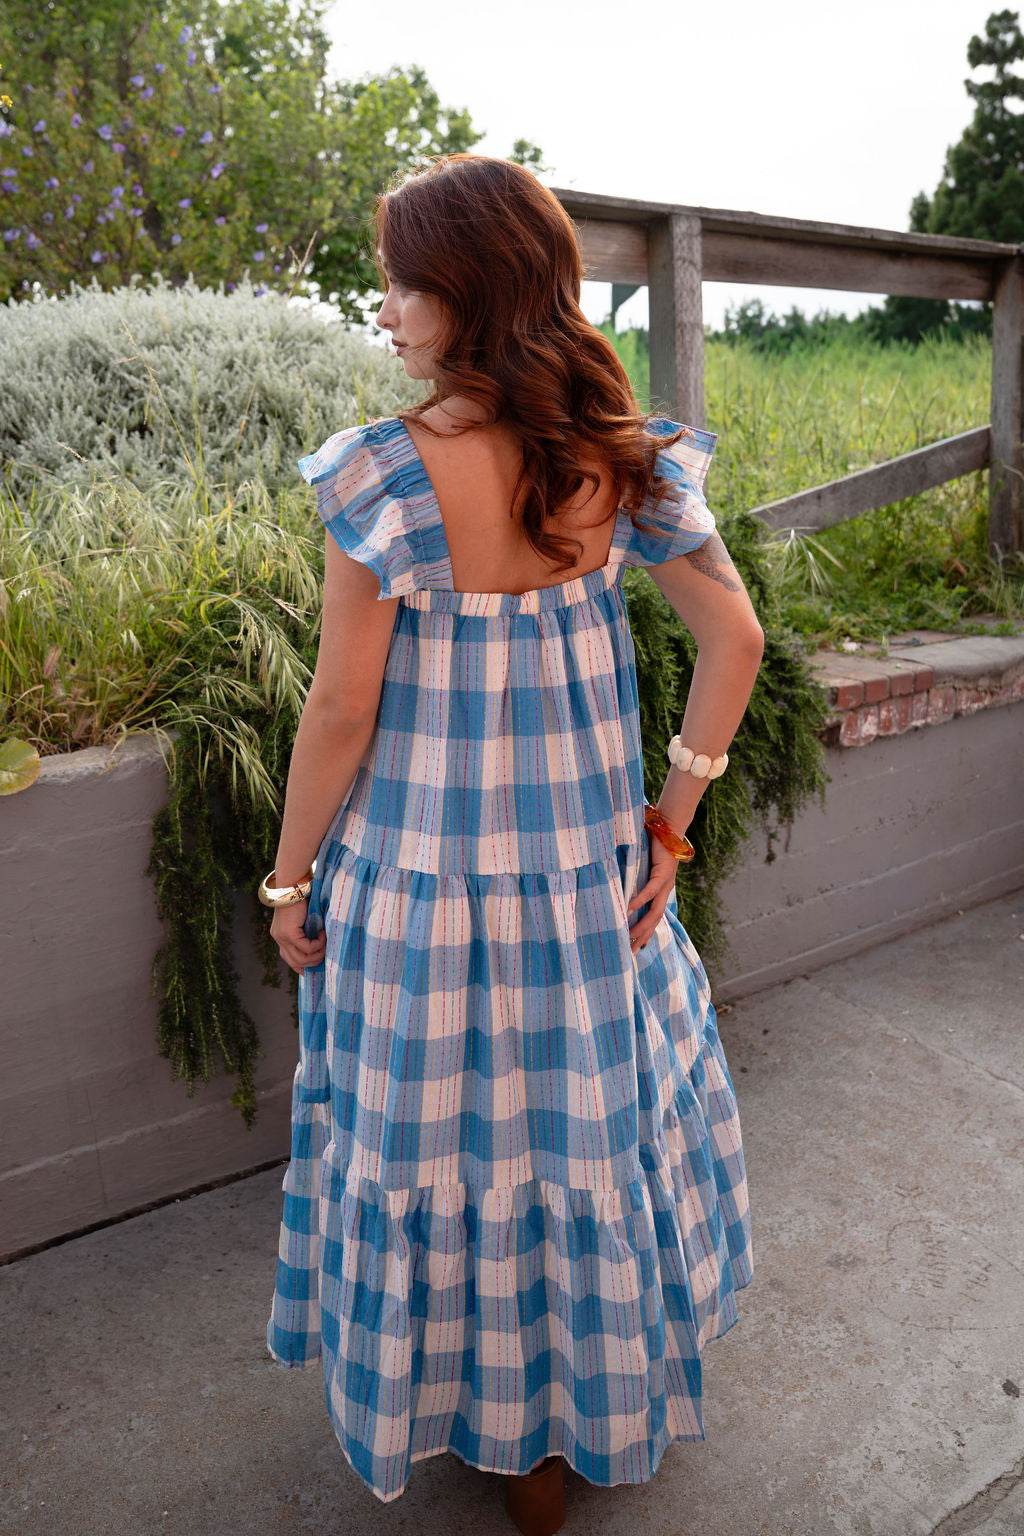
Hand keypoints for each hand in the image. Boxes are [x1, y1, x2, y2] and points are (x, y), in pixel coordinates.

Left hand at [270, 899, 326, 973]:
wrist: (294, 883)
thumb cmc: (302, 897)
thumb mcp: (305, 919)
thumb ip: (307, 931)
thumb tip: (320, 947)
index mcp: (280, 935)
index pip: (289, 959)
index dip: (302, 967)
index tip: (314, 969)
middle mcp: (278, 938)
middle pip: (295, 962)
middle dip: (313, 962)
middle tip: (326, 953)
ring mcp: (282, 937)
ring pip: (301, 958)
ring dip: (317, 954)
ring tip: (326, 944)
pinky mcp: (288, 933)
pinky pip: (306, 947)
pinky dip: (318, 944)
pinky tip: (323, 933)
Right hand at [627, 832, 681, 954]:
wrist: (668, 828)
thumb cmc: (653, 845)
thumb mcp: (641, 866)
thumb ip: (633, 877)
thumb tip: (615, 885)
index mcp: (660, 891)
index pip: (653, 918)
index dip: (646, 933)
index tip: (636, 947)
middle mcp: (664, 891)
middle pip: (655, 921)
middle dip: (643, 937)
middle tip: (632, 952)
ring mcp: (665, 884)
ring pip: (654, 911)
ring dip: (642, 925)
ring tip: (629, 936)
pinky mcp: (662, 874)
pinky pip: (650, 891)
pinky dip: (639, 901)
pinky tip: (629, 910)